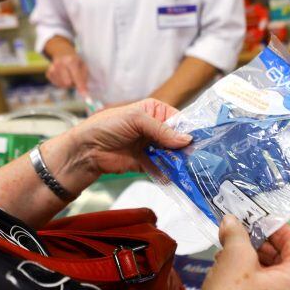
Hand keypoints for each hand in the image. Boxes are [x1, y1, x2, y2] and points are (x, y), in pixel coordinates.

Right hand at [46, 52, 87, 94]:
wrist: (62, 53)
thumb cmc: (75, 61)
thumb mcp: (83, 66)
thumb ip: (84, 78)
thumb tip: (84, 92)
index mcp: (70, 60)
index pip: (76, 76)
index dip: (80, 86)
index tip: (85, 95)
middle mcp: (60, 64)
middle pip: (68, 83)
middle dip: (73, 84)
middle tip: (75, 78)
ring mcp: (52, 68)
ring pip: (62, 85)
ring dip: (68, 84)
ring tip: (69, 75)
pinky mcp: (48, 73)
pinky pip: (57, 85)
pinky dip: (61, 83)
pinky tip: (63, 76)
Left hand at [53, 98, 191, 181]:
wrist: (87, 150)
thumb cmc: (107, 126)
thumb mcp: (136, 120)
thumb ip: (161, 130)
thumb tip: (186, 140)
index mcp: (154, 111)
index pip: (179, 119)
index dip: (189, 130)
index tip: (202, 141)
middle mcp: (155, 128)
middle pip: (178, 139)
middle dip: (186, 148)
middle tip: (200, 158)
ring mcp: (151, 146)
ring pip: (172, 155)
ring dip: (180, 162)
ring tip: (193, 170)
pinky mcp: (146, 163)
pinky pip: (163, 169)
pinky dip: (170, 174)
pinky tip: (179, 178)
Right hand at [197, 216, 289, 289]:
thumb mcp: (233, 261)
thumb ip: (237, 235)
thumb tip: (233, 223)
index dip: (273, 225)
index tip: (255, 218)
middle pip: (289, 259)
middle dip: (261, 245)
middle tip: (238, 234)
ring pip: (280, 277)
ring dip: (255, 262)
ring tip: (229, 254)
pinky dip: (256, 281)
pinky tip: (232, 276)